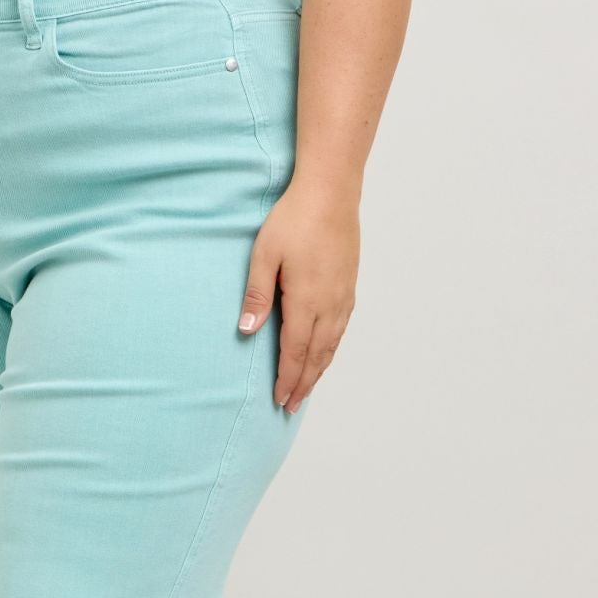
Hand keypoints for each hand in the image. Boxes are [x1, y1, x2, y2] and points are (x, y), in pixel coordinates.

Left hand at [236, 174, 358, 411]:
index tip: (280, 400)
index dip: (288, 378)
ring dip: (319, 369)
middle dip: (304, 383)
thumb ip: (256, 294)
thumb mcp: (264, 254)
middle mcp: (330, 304)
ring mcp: (343, 296)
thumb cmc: (294, 219)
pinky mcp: (349, 285)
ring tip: (308, 388)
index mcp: (306, 300)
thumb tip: (247, 331)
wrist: (331, 192)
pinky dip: (332, 348)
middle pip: (317, 355)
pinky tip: (326, 352)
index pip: (295, 351)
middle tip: (292, 406)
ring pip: (333, 344)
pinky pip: (341, 328)